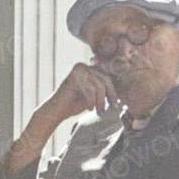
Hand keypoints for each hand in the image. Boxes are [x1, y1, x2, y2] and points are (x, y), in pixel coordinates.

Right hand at [5, 64, 119, 171]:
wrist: (56, 111)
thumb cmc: (74, 105)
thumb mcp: (93, 96)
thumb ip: (103, 91)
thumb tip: (121, 93)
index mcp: (89, 68)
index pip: (108, 76)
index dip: (114, 89)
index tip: (118, 102)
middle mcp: (84, 66)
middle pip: (105, 79)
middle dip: (110, 95)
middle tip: (113, 108)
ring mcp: (78, 70)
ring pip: (98, 85)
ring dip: (101, 101)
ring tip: (100, 111)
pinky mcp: (73, 77)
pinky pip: (89, 89)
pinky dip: (91, 101)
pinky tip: (89, 109)